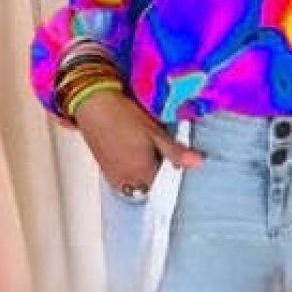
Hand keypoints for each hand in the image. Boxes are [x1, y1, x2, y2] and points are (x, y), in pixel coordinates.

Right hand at [74, 90, 202, 193]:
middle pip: (149, 187)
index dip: (169, 171)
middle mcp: (127, 181)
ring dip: (141, 173)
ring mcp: (114, 177)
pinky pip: (122, 179)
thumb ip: (175, 152)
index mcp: (143, 173)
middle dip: (155, 173)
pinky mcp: (104, 171)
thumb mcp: (155, 132)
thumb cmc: (124, 115)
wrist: (93, 105)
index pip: (164, 186)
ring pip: (135, 184)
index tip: (167, 156)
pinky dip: (128, 171)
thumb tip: (198, 163)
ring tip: (139, 149)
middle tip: (152, 149)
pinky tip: (128, 151)